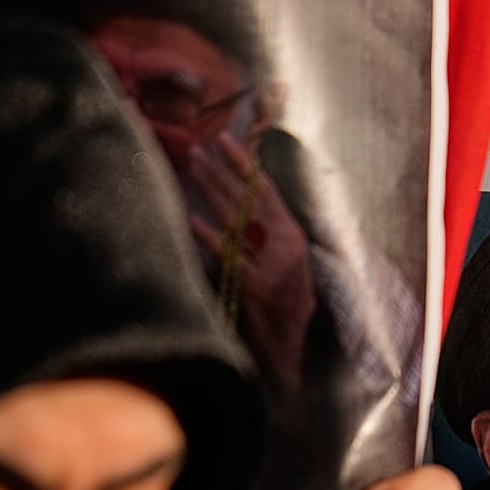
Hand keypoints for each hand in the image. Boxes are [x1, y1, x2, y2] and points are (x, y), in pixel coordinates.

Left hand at [188, 131, 316, 390]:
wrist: (297, 349)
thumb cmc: (284, 308)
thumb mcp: (282, 265)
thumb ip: (262, 236)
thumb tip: (233, 206)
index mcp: (293, 236)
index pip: (266, 190)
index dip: (244, 164)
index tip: (222, 139)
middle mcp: (286, 244)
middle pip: (249, 200)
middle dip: (221, 172)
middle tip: (196, 148)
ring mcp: (274, 264)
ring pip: (240, 220)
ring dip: (214, 193)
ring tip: (192, 168)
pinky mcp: (258, 286)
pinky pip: (231, 257)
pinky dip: (212, 238)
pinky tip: (192, 220)